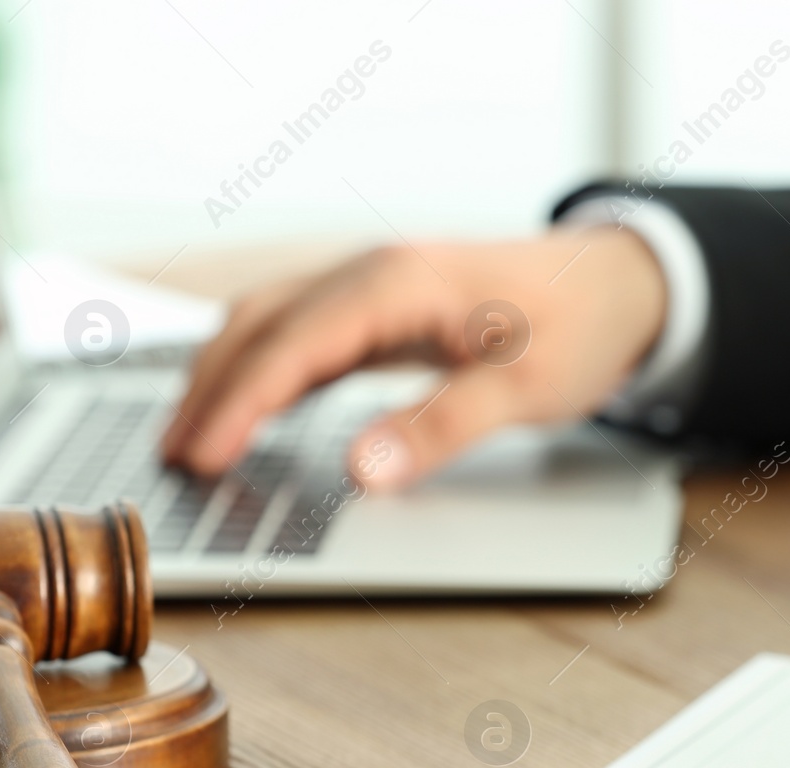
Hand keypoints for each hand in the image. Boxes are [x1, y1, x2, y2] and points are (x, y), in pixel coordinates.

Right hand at [160, 228, 666, 487]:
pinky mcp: (382, 308)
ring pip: (271, 324)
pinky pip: (302, 334)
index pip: (292, 343)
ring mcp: (373, 287)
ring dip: (226, 376)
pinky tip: (249, 411)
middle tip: (172, 460)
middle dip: (210, 390)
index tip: (201, 454)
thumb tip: (360, 472)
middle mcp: (372, 274)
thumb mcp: (525, 389)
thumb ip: (442, 427)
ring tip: (191, 440)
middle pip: (261, 326)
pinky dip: (264, 370)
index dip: (239, 402)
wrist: (617, 285)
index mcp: (397, 283)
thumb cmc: (579, 328)